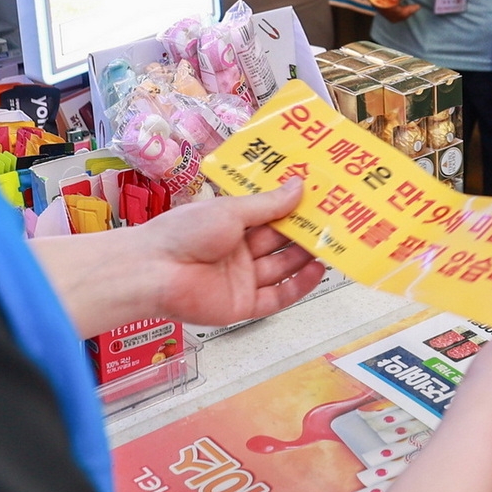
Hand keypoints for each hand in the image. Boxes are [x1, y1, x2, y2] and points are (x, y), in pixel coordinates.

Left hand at [128, 179, 326, 325]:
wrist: (155, 271)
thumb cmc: (185, 232)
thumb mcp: (231, 211)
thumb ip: (268, 204)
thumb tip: (299, 185)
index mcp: (231, 225)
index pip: (269, 216)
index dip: (294, 209)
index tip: (321, 199)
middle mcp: (238, 251)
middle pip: (278, 243)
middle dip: (305, 233)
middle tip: (336, 222)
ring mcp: (241, 279)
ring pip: (282, 268)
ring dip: (306, 257)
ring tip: (334, 244)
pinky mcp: (243, 306)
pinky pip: (277, 297)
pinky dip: (299, 286)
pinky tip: (317, 271)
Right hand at [363, 0, 414, 20]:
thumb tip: (394, 0)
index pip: (392, 11)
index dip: (405, 11)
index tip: (417, 6)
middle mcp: (374, 1)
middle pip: (391, 16)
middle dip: (404, 14)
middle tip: (415, 7)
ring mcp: (376, 2)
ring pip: (390, 16)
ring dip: (402, 14)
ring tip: (411, 7)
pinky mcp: (379, 2)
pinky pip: (389, 13)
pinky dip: (398, 12)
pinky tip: (405, 6)